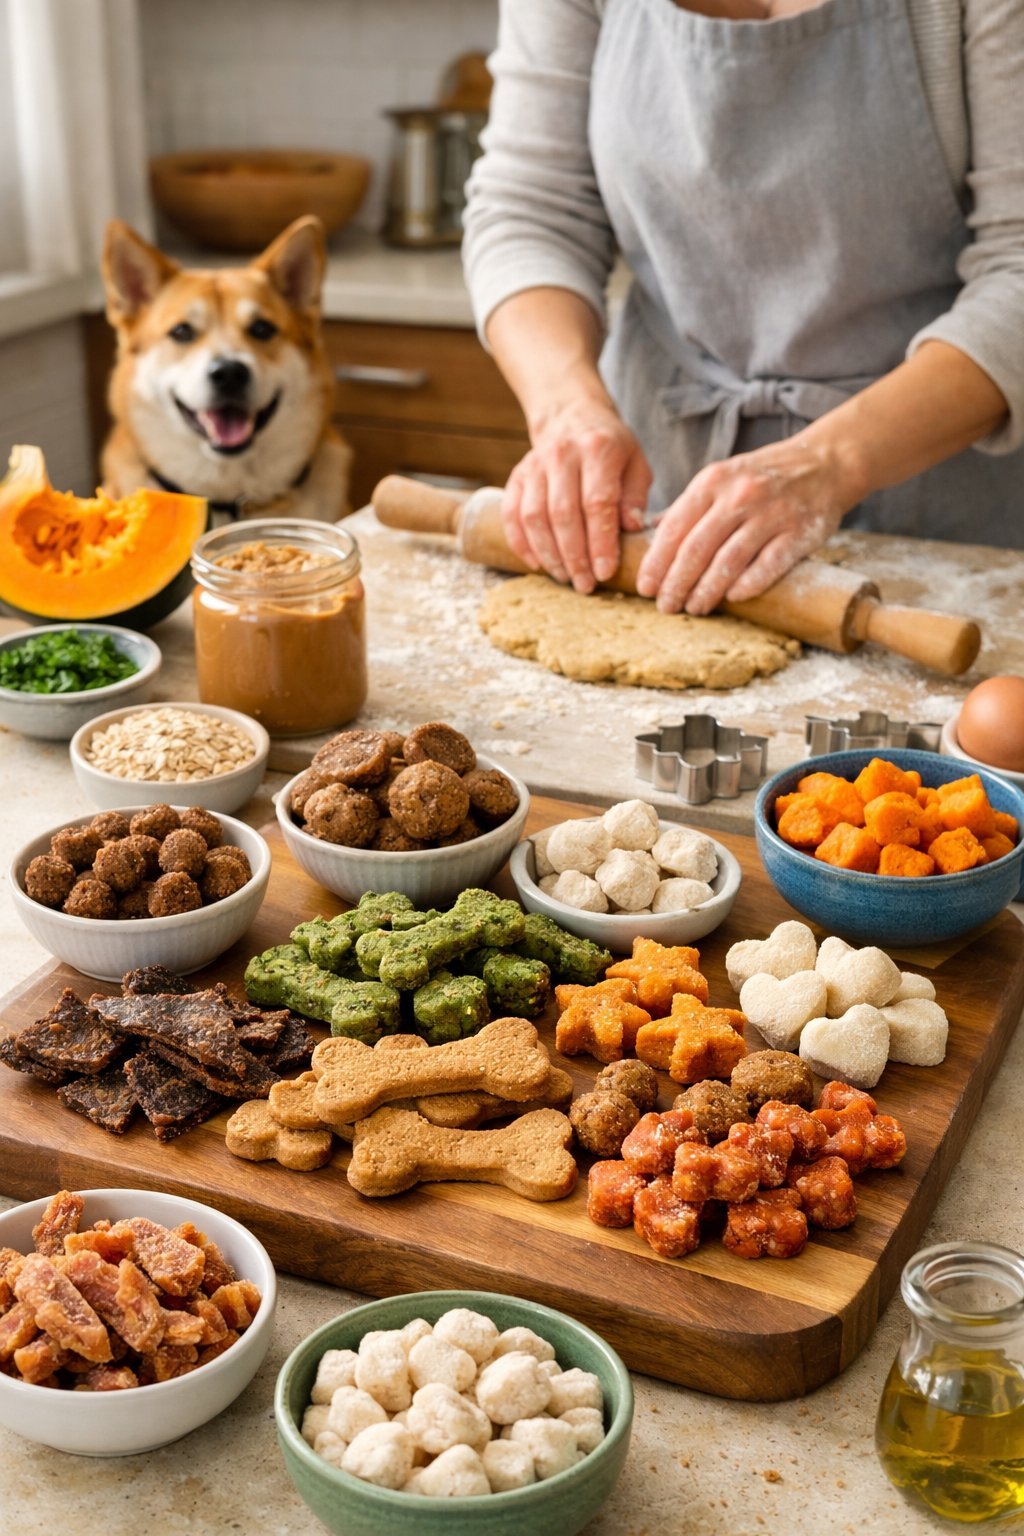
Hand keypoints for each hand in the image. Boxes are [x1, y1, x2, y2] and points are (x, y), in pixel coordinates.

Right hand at [503, 402, 652, 592]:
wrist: (571, 416)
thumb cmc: (610, 449)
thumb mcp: (635, 464)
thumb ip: (635, 497)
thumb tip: (631, 529)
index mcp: (598, 449)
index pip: (597, 502)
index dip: (600, 542)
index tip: (604, 572)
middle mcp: (562, 454)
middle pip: (563, 513)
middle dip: (574, 556)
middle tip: (585, 584)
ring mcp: (534, 465)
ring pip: (534, 517)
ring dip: (549, 554)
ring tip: (565, 577)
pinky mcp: (516, 476)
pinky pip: (511, 514)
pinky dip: (521, 543)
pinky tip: (537, 563)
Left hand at [635, 437, 852, 614]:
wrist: (824, 462)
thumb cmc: (762, 476)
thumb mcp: (720, 478)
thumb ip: (688, 506)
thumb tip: (649, 534)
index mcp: (713, 481)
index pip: (675, 527)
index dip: (656, 562)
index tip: (644, 587)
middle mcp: (740, 495)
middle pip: (697, 548)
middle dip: (676, 583)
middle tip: (666, 606)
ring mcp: (771, 514)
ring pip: (729, 561)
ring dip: (707, 591)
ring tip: (695, 609)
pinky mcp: (799, 532)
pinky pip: (769, 565)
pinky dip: (748, 584)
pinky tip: (733, 598)